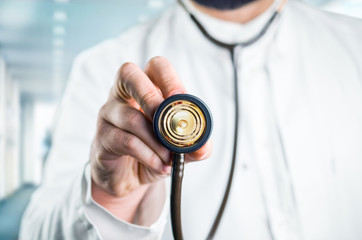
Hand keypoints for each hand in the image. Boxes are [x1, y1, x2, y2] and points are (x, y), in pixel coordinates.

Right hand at [90, 56, 211, 221]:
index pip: (155, 66)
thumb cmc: (153, 152)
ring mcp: (109, 114)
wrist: (129, 178)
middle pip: (129, 74)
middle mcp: (123, 95)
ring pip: (131, 117)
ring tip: (170, 157)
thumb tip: (204, 146)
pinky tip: (159, 165)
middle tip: (169, 121)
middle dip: (151, 95)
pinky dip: (148, 155)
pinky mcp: (102, 138)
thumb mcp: (178, 148)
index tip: (181, 97)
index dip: (168, 77)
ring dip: (156, 140)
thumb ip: (193, 145)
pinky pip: (126, 141)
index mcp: (145, 88)